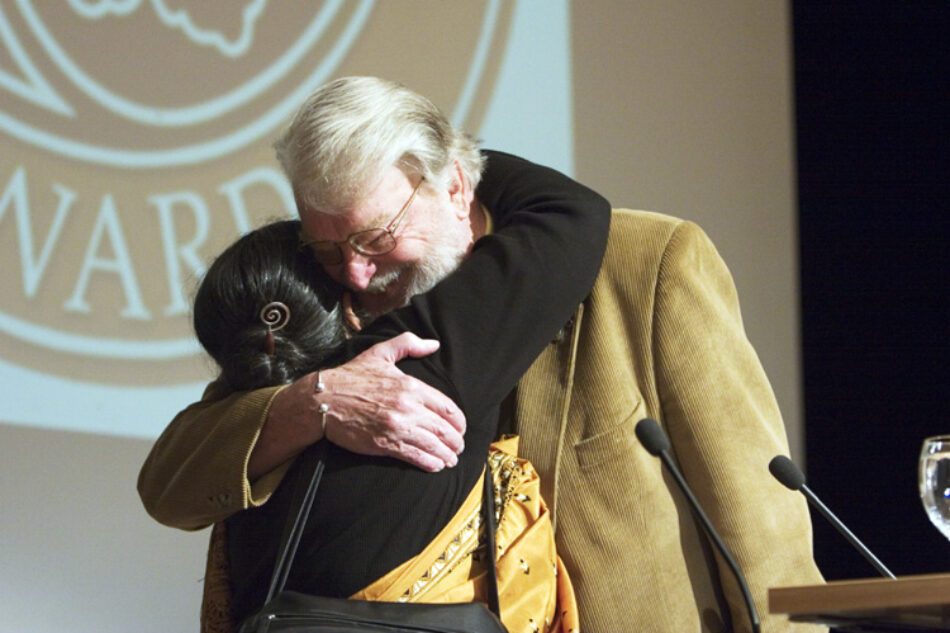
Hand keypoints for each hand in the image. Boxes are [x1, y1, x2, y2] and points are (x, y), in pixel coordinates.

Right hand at [320, 332, 465, 470]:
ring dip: (447, 455)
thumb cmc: (351, 377)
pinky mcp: (385, 443)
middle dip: (455, 441)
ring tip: (451, 459)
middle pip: (444, 428)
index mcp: (410, 386)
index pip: (447, 407)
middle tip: (458, 447)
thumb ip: (409, 343)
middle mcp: (407, 406)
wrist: (323, 399)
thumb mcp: (380, 353)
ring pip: (433, 445)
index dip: (458, 421)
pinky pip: (416, 456)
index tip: (460, 428)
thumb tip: (434, 344)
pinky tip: (436, 465)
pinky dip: (430, 463)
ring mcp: (397, 426)